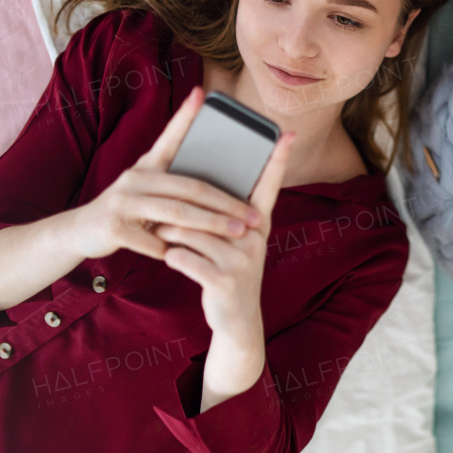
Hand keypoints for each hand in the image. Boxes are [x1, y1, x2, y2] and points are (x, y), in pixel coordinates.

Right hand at [69, 86, 273, 264]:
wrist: (80, 231)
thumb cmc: (127, 210)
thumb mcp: (148, 190)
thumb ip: (175, 186)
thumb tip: (220, 189)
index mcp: (147, 165)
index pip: (170, 137)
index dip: (185, 116)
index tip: (201, 93)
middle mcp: (135, 178)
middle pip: (190, 187)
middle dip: (227, 203)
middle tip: (255, 216)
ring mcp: (122, 201)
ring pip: (176, 213)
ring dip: (210, 225)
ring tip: (237, 233)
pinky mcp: (112, 226)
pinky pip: (150, 240)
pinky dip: (171, 249)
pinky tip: (186, 256)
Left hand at [145, 91, 296, 342]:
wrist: (236, 319)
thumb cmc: (228, 271)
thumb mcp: (236, 242)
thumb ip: (224, 216)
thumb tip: (197, 187)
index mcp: (258, 224)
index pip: (270, 185)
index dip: (279, 158)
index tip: (288, 133)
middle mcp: (254, 238)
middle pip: (209, 208)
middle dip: (181, 214)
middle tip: (164, 217)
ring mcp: (241, 259)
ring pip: (189, 231)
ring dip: (171, 237)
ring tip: (169, 243)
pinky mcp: (223, 280)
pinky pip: (183, 256)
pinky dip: (173, 258)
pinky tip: (177, 263)